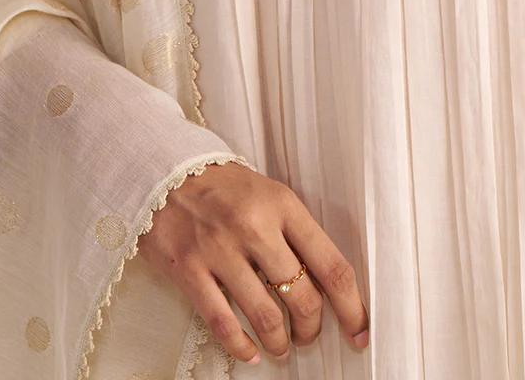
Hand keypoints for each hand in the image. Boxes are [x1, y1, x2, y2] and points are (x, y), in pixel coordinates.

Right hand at [137, 161, 368, 365]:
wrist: (165, 170)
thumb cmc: (225, 188)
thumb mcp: (270, 195)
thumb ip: (295, 234)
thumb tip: (325, 285)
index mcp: (283, 205)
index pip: (332, 265)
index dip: (351, 307)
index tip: (359, 332)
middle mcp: (255, 226)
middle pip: (302, 296)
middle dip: (312, 328)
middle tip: (309, 336)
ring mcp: (220, 249)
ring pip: (266, 315)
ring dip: (279, 342)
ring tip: (281, 348)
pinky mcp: (190, 269)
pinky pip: (223, 322)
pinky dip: (241, 346)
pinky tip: (249, 353)